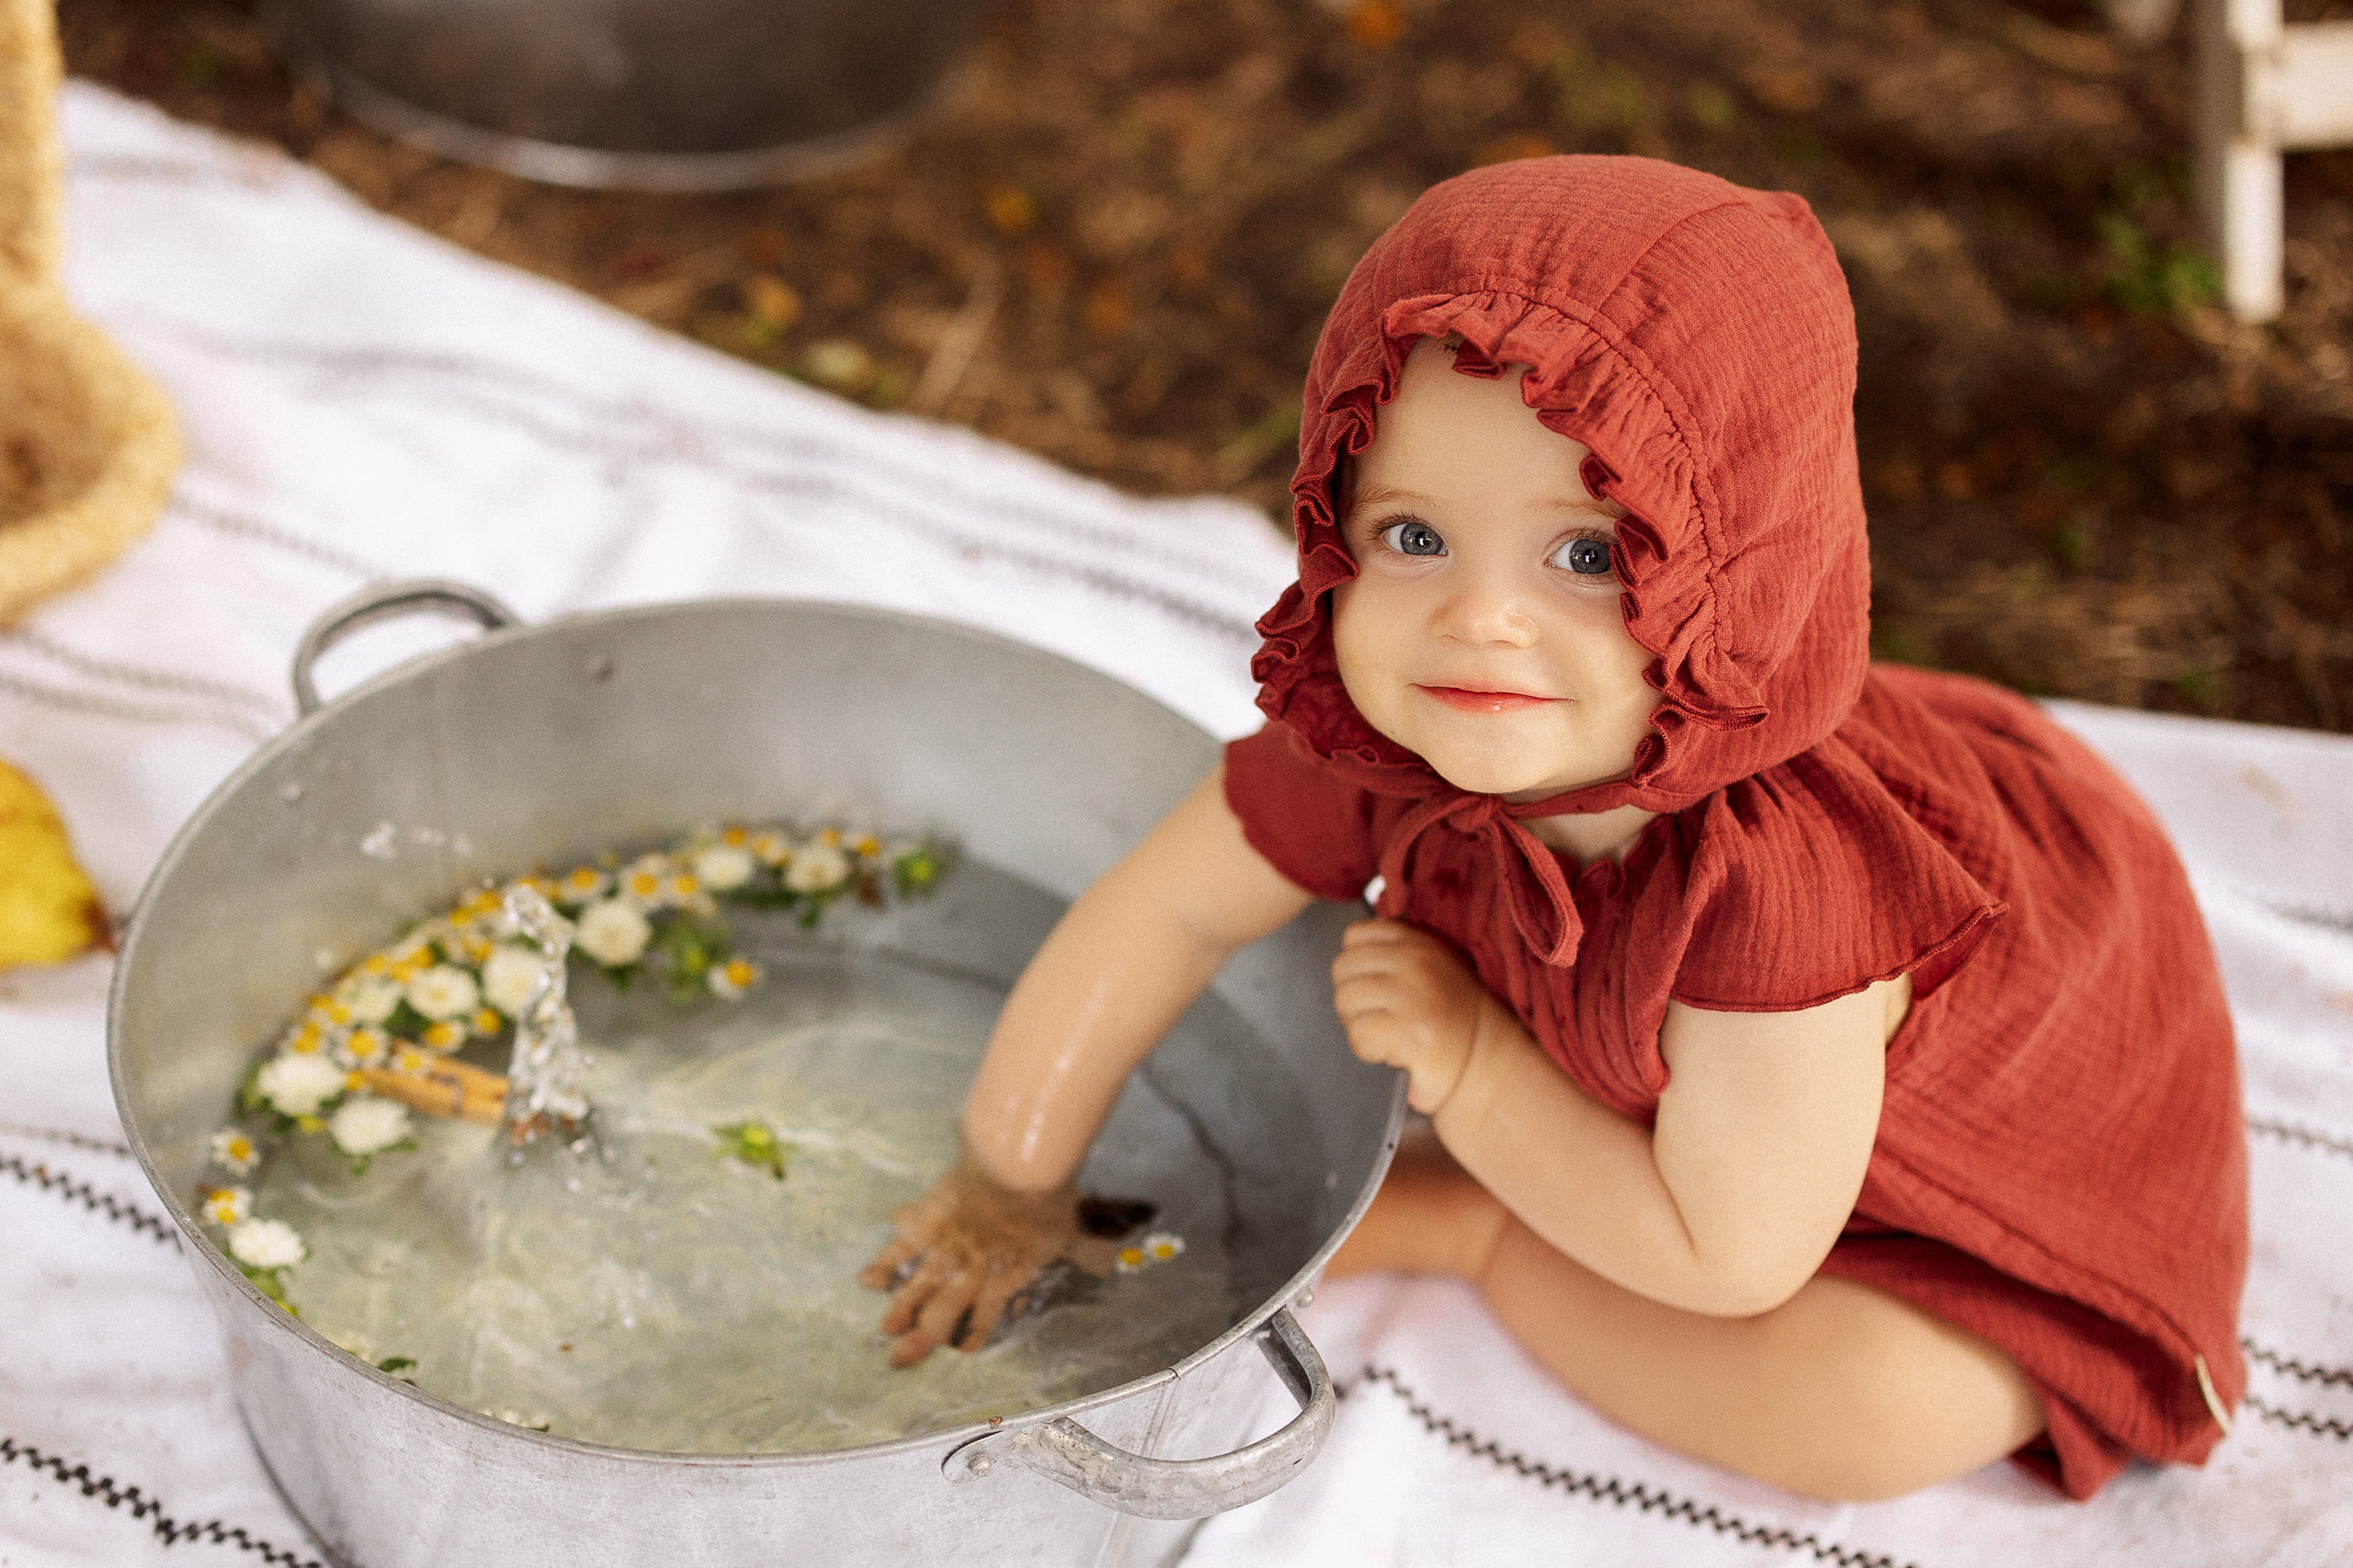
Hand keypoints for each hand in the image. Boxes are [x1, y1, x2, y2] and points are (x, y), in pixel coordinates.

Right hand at [856, 1143, 1083, 1366]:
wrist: (1018, 1166)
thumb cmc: (1052, 1197)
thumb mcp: (1079, 1227)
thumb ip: (1090, 1248)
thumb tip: (1110, 1260)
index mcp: (1008, 1270)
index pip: (989, 1308)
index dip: (977, 1329)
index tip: (965, 1350)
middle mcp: (974, 1267)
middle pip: (945, 1308)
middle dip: (925, 1337)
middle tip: (900, 1361)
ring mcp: (948, 1244)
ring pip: (921, 1284)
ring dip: (903, 1309)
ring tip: (886, 1333)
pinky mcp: (930, 1219)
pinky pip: (903, 1245)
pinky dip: (886, 1262)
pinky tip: (867, 1280)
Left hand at [1330, 919, 1497, 1113]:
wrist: (1488, 1060)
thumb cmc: (1452, 1019)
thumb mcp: (1432, 968)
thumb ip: (1396, 953)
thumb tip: (1349, 952)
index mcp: (1418, 942)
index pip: (1355, 936)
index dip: (1354, 966)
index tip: (1371, 986)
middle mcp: (1415, 962)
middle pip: (1343, 968)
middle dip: (1352, 998)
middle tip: (1377, 1017)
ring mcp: (1413, 994)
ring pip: (1346, 1001)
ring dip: (1358, 1025)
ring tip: (1386, 1035)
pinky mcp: (1410, 1031)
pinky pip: (1359, 1034)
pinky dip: (1368, 1050)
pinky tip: (1391, 1052)